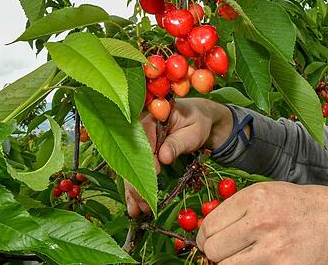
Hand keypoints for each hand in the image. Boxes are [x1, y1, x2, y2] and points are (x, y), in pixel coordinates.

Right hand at [125, 97, 232, 217]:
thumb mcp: (194, 130)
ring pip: (130, 168)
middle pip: (132, 157)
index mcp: (151, 117)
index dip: (147, 158)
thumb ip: (178, 142)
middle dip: (137, 181)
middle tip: (145, 202)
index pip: (144, 139)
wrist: (198, 119)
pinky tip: (134, 206)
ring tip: (138, 210)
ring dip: (133, 190)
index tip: (155, 174)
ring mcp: (136, 143)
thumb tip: (163, 157)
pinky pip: (134, 172)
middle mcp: (138, 129)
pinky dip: (135, 189)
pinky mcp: (139, 155)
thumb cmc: (198, 122)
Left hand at [197, 181, 327, 263]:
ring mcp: (273, 248)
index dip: (205, 237)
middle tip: (224, 252)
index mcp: (256, 198)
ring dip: (230, 264)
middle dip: (215, 253)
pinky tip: (259, 261)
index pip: (210, 226)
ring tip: (243, 257)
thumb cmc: (299, 205)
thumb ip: (238, 207)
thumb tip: (206, 229)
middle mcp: (262, 221)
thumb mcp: (268, 191)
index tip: (210, 241)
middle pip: (214, 249)